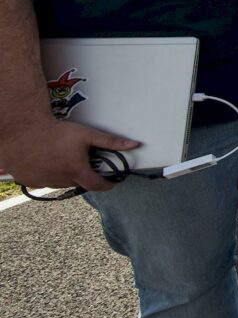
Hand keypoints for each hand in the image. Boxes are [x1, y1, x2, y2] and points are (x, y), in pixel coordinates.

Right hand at [0, 118, 138, 191]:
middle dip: (85, 175)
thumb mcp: (86, 135)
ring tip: (65, 159)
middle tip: (84, 162)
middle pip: (79, 183)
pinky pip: (44, 181)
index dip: (107, 185)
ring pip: (61, 183)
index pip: (97, 186)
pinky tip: (48, 162)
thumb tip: (134, 144)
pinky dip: (49, 174)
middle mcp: (61, 180)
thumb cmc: (55, 133)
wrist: (23, 132)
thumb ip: (110, 142)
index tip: (111, 182)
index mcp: (77, 171)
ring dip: (67, 175)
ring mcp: (44, 182)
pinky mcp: (31, 181)